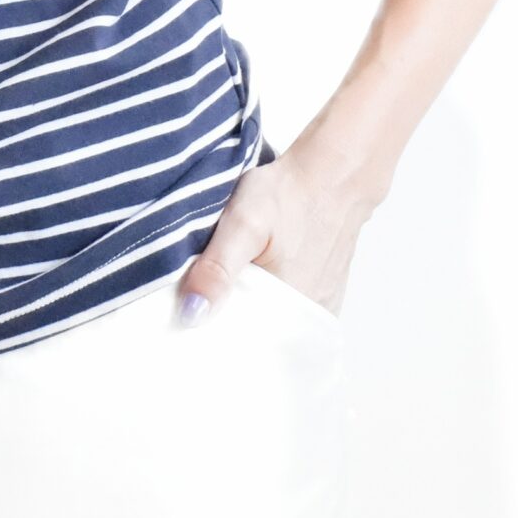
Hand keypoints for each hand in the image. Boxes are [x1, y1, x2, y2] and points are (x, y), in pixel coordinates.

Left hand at [178, 143, 366, 322]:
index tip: (184, 320)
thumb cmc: (289, 194)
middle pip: (255, 335)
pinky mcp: (324, 291)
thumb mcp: (243, 224)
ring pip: (272, 321)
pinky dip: (268, 298)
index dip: (209, 334)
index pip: (240, 345)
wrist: (333, 172)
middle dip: (226, 322)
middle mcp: (309, 317)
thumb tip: (192, 315)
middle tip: (200, 297)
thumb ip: (218, 269)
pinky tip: (253, 277)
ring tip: (226, 285)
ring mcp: (320, 305)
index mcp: (288, 310)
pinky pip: (289, 309)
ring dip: (246, 309)